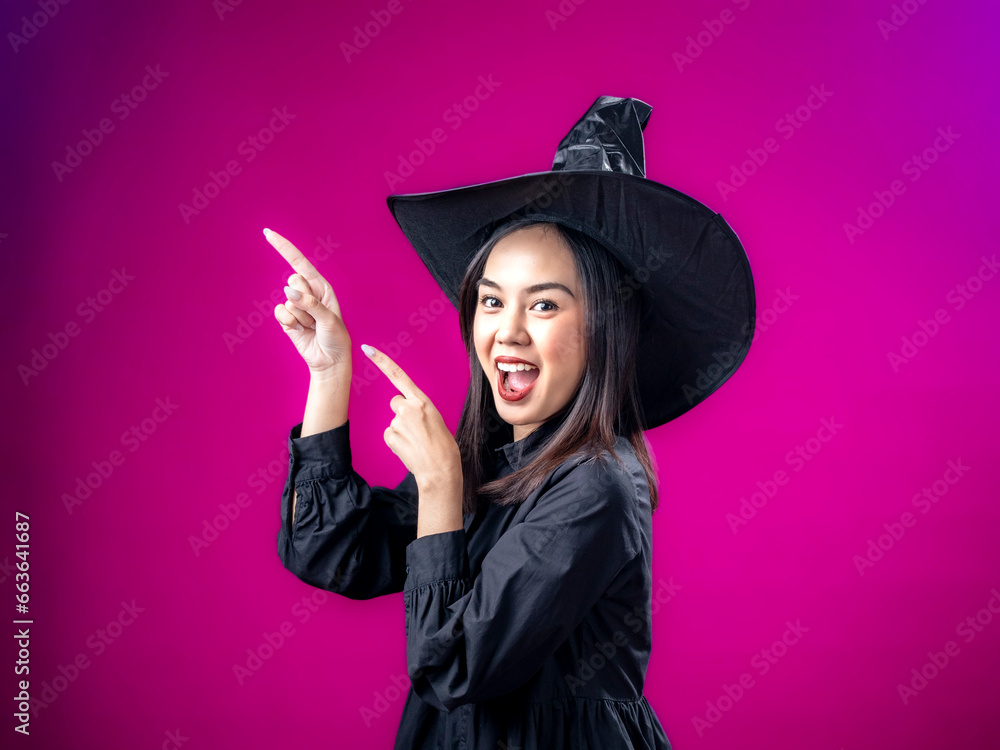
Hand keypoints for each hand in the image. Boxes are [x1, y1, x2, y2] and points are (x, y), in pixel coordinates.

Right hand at [265, 228, 351, 374]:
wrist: (329, 360)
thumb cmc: (335, 337)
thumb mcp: (328, 319)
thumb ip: (310, 303)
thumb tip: (288, 292)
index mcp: (321, 286)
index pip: (299, 262)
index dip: (283, 247)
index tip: (267, 233)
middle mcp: (307, 293)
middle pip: (293, 281)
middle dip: (304, 299)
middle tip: (316, 316)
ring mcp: (295, 306)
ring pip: (287, 300)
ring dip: (301, 317)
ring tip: (312, 327)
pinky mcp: (286, 319)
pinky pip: (279, 313)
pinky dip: (290, 323)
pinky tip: (301, 331)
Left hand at [363, 345, 462, 495]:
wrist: (440, 469)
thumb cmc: (442, 445)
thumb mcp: (434, 418)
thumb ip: (417, 408)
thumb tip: (401, 410)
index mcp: (422, 401)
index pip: (399, 375)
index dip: (382, 361)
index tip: (368, 349)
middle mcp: (408, 407)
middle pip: (395, 402)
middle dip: (402, 413)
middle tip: (417, 429)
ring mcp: (398, 421)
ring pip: (394, 421)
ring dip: (402, 430)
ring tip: (417, 442)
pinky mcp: (390, 435)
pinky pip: (389, 434)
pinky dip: (397, 441)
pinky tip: (409, 448)